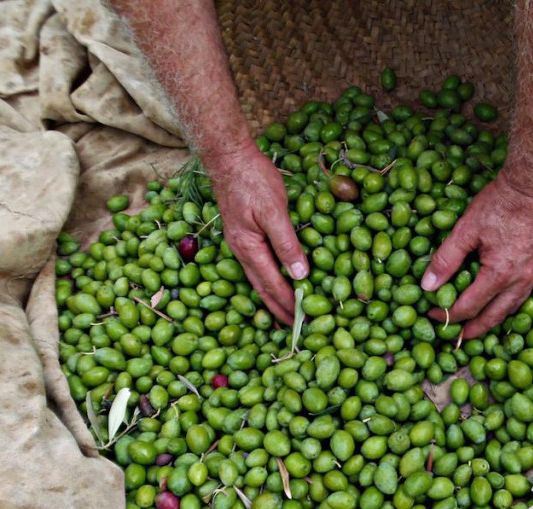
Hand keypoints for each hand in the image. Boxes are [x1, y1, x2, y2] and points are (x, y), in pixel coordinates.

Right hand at [203, 142, 308, 324]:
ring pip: (258, 278)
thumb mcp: (275, 211)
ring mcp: (240, 242)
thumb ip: (287, 244)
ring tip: (285, 311)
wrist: (229, 156)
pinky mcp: (243, 234)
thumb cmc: (253, 180)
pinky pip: (257, 264)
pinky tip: (275, 279)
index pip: (273, 285)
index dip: (289, 304)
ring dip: (272, 296)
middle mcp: (241, 250)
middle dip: (279, 308)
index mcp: (249, 248)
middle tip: (296, 327)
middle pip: (262, 288)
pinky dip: (268, 278)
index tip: (304, 321)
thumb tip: (301, 275)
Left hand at [420, 175, 532, 337]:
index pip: (469, 307)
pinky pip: (525, 294)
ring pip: (513, 307)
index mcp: (499, 274)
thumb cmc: (500, 202)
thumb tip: (427, 286)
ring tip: (479, 325)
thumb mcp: (465, 229)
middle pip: (494, 316)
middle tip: (457, 337)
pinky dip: (510, 303)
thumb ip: (445, 259)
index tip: (433, 314)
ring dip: (494, 319)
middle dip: (474, 329)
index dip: (448, 315)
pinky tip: (501, 301)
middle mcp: (521, 280)